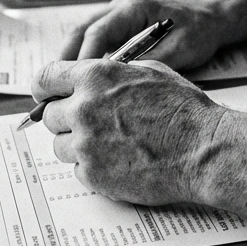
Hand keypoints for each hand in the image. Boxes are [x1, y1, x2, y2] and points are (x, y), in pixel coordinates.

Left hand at [34, 57, 227, 205]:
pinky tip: (120, 160)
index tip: (48, 96)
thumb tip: (93, 77)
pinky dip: (94, 167)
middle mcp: (83, 109)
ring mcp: (85, 145)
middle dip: (67, 119)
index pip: (44, 78)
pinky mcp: (93, 174)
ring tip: (111, 144)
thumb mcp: (149, 71)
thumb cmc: (182, 109)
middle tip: (93, 123)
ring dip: (78, 145)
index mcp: (94, 77)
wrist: (202, 149)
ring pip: (60, 145)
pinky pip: (78, 170)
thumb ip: (112, 72)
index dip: (45, 88)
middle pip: (50, 116)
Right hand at [59, 0, 228, 71]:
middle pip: (81, 29)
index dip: (84, 58)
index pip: (99, 31)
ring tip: (58, 85)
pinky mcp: (120, 24)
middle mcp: (121, 6)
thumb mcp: (181, 49)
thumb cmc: (200, 31)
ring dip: (69, 57)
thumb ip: (151, 63)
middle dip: (65, 57)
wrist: (213, 18)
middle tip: (54, 85)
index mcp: (134, 7)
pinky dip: (82, 56)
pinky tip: (77, 79)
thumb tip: (122, 82)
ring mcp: (118, 13)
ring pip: (83, 32)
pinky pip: (94, 38)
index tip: (76, 83)